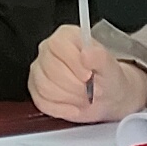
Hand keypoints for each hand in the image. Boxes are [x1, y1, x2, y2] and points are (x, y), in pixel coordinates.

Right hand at [30, 26, 145, 119]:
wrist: (107, 96)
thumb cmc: (106, 77)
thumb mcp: (110, 66)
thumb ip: (100, 57)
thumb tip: (86, 54)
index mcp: (65, 36)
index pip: (57, 44)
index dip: (73, 62)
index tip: (88, 75)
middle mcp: (48, 50)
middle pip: (50, 68)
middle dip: (75, 85)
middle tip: (92, 90)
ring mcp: (39, 70)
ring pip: (45, 87)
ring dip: (70, 98)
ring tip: (84, 97)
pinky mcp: (36, 91)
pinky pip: (42, 103)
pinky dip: (61, 109)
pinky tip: (74, 108)